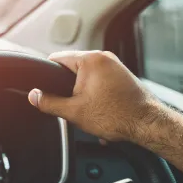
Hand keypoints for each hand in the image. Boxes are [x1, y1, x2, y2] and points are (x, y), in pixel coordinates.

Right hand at [28, 51, 158, 141]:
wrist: (148, 124)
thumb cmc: (117, 115)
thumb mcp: (74, 112)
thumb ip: (49, 102)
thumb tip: (34, 96)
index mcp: (89, 59)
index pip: (56, 58)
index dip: (47, 74)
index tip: (44, 86)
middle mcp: (103, 57)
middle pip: (72, 68)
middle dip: (68, 87)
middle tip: (71, 104)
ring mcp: (115, 65)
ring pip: (87, 76)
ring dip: (83, 92)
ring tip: (89, 109)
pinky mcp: (122, 74)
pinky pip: (100, 80)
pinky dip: (96, 93)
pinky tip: (100, 110)